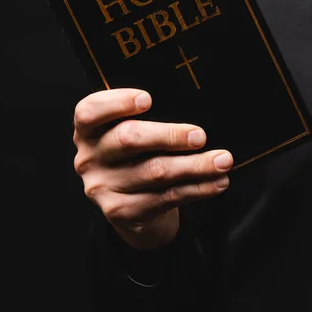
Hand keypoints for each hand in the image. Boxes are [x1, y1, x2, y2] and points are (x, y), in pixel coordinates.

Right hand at [73, 88, 232, 249]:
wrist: (131, 208)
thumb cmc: (136, 158)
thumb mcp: (131, 134)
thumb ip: (146, 120)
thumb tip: (194, 107)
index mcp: (88, 131)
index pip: (89, 111)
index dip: (117, 102)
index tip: (148, 99)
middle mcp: (89, 159)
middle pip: (128, 140)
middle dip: (169, 136)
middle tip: (200, 136)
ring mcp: (102, 187)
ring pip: (155, 172)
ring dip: (195, 166)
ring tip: (223, 161)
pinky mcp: (122, 212)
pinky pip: (167, 197)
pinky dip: (198, 188)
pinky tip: (217, 182)